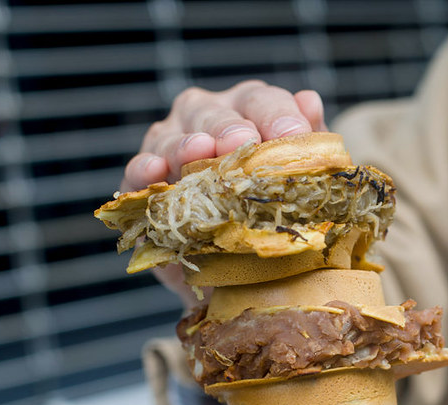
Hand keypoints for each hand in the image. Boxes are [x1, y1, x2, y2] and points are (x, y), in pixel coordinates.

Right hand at [122, 80, 325, 304]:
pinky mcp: (143, 181)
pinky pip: (137, 170)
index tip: (294, 136)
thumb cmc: (270, 206)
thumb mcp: (297, 176)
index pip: (261, 101)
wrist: (236, 259)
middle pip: (213, 112)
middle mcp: (205, 118)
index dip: (277, 115)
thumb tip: (310, 101)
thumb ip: (308, 141)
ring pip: (172, 136)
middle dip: (229, 126)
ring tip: (200, 150)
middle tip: (243, 141)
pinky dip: (144, 169)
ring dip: (186, 143)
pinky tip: (157, 170)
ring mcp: (169, 145)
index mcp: (248, 111)